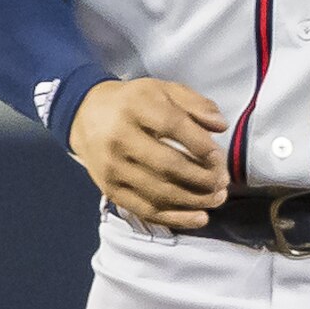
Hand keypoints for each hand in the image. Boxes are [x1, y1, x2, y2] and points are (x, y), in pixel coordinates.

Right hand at [70, 76, 231, 227]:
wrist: (86, 117)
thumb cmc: (133, 103)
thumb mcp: (163, 90)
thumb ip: (194, 103)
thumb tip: (220, 126)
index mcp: (135, 107)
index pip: (172, 126)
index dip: (201, 144)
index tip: (219, 156)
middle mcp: (120, 138)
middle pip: (167, 165)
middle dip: (202, 177)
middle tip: (223, 181)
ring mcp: (113, 168)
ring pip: (159, 192)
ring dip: (195, 200)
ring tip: (218, 198)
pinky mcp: (111, 190)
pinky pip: (146, 210)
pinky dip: (176, 218)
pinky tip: (200, 217)